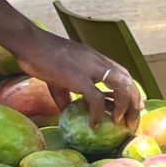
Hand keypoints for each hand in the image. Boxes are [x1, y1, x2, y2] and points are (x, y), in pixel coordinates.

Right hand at [13, 32, 143, 128]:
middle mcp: (98, 62)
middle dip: (134, 104)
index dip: (133, 91)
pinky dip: (98, 114)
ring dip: (124, 108)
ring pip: (121, 88)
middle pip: (128, 82)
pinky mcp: (78, 77)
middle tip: (131, 122)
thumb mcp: (61, 74)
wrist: (29, 42)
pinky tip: (94, 124)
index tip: (136, 107)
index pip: (124, 74)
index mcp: (97, 59)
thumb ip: (68, 92)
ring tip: (120, 123)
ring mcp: (90, 69)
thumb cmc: (41, 55)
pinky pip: (96, 98)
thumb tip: (68, 110)